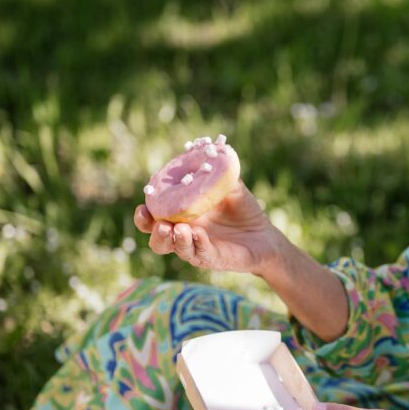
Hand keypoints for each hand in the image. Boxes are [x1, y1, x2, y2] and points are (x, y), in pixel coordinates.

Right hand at [133, 181, 282, 274]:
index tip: (144, 206)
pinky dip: (197, 244)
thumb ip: (217, 173)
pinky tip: (197, 234)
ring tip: (176, 229)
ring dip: (172, 240)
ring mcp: (197, 247)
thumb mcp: (230, 186)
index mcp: (181, 215)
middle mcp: (184, 233)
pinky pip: (201, 253)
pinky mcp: (213, 258)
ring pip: (175, 248)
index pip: (155, 215)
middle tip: (157, 222)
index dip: (145, 213)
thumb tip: (210, 151)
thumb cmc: (242, 209)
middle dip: (152, 230)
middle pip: (157, 237)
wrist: (265, 234)